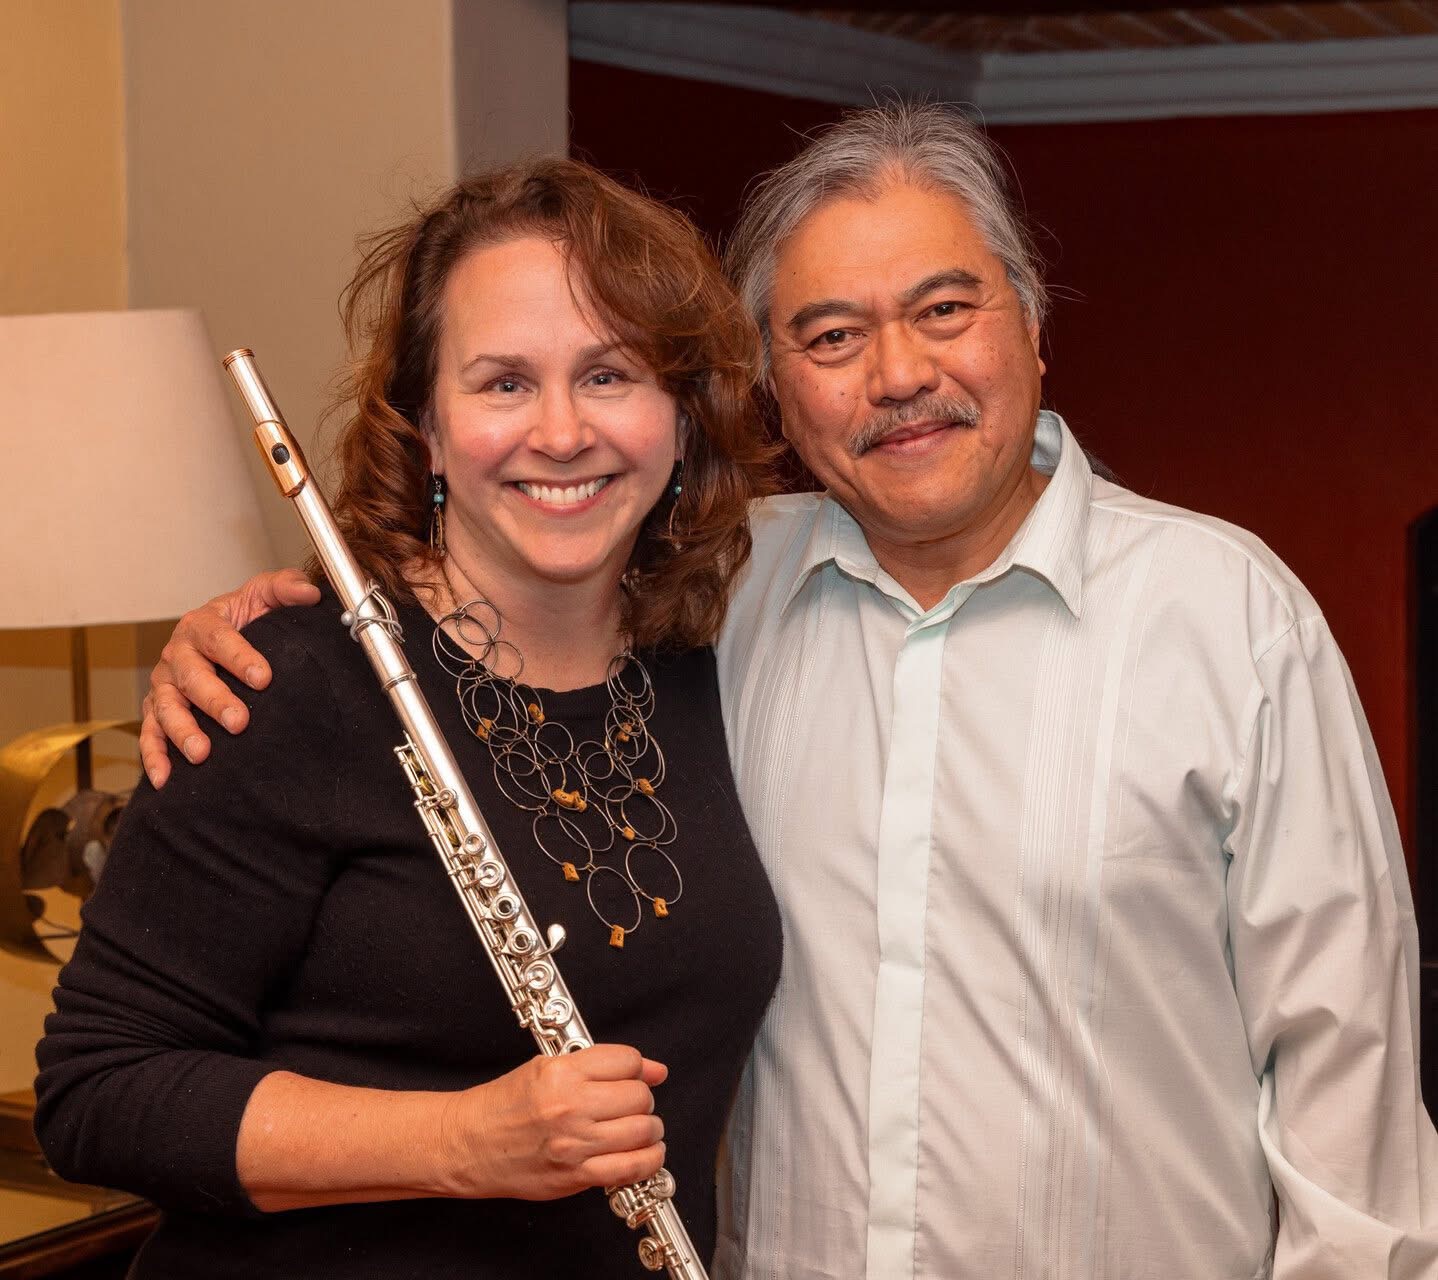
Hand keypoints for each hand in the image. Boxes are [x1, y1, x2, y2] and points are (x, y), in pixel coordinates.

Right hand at [140, 569, 320, 787]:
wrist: (223, 636)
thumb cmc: (246, 617)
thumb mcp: (266, 595)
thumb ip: (287, 588)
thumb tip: (308, 592)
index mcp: (202, 624)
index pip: (218, 638)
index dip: (239, 657)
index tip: (264, 678)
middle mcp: (177, 653)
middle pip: (191, 677)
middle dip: (214, 700)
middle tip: (239, 722)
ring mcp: (165, 684)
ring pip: (166, 707)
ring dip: (182, 731)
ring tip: (202, 753)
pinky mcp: (157, 709)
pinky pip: (150, 733)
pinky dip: (153, 755)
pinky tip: (165, 777)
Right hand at [440, 1045, 668, 1201]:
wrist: (470, 1144)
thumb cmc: (505, 1105)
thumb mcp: (547, 1068)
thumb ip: (601, 1065)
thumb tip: (654, 1069)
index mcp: (562, 1073)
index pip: (626, 1061)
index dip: (635, 1067)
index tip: (631, 1076)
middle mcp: (570, 1107)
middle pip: (639, 1096)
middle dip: (642, 1098)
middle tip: (631, 1104)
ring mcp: (574, 1144)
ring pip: (642, 1130)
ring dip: (650, 1129)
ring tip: (639, 1128)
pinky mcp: (575, 1176)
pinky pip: (632, 1168)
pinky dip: (649, 1160)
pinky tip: (646, 1153)